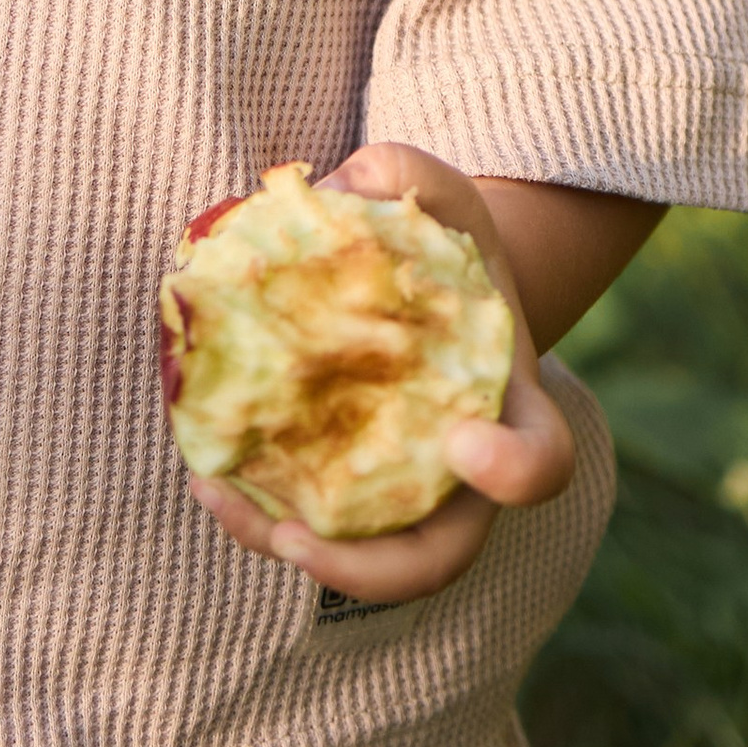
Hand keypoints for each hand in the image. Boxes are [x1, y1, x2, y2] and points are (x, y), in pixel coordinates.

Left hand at [186, 142, 579, 608]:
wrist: (423, 285)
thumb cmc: (438, 242)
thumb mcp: (436, 192)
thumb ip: (402, 175)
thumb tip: (340, 185)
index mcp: (509, 403)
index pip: (542, 461)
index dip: (513, 472)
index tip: (461, 444)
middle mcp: (463, 472)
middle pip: (442, 557)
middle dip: (370, 571)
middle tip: (298, 537)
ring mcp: (406, 492)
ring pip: (362, 560)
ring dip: (290, 549)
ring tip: (219, 497)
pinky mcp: (345, 491)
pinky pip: (310, 526)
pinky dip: (258, 514)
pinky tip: (205, 474)